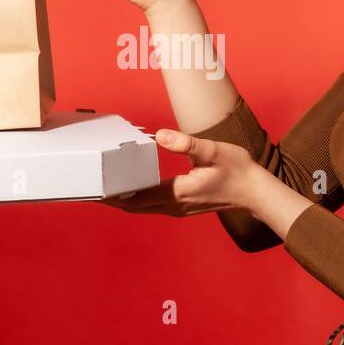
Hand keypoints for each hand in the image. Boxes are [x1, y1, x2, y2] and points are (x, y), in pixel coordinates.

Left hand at [101, 129, 259, 216]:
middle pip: (134, 206)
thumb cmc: (237, 169)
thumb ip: (186, 143)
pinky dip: (136, 200)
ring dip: (122, 201)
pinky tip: (128, 191)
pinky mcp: (182, 206)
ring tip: (102, 191)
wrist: (254, 191)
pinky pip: (152, 206)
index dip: (115, 193)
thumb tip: (160, 135)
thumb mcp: (212, 151)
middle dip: (111, 200)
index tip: (96, 190)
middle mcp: (175, 205)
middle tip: (89, 191)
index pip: (138, 195)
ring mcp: (178, 208)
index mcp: (178, 192)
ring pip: (142, 208)